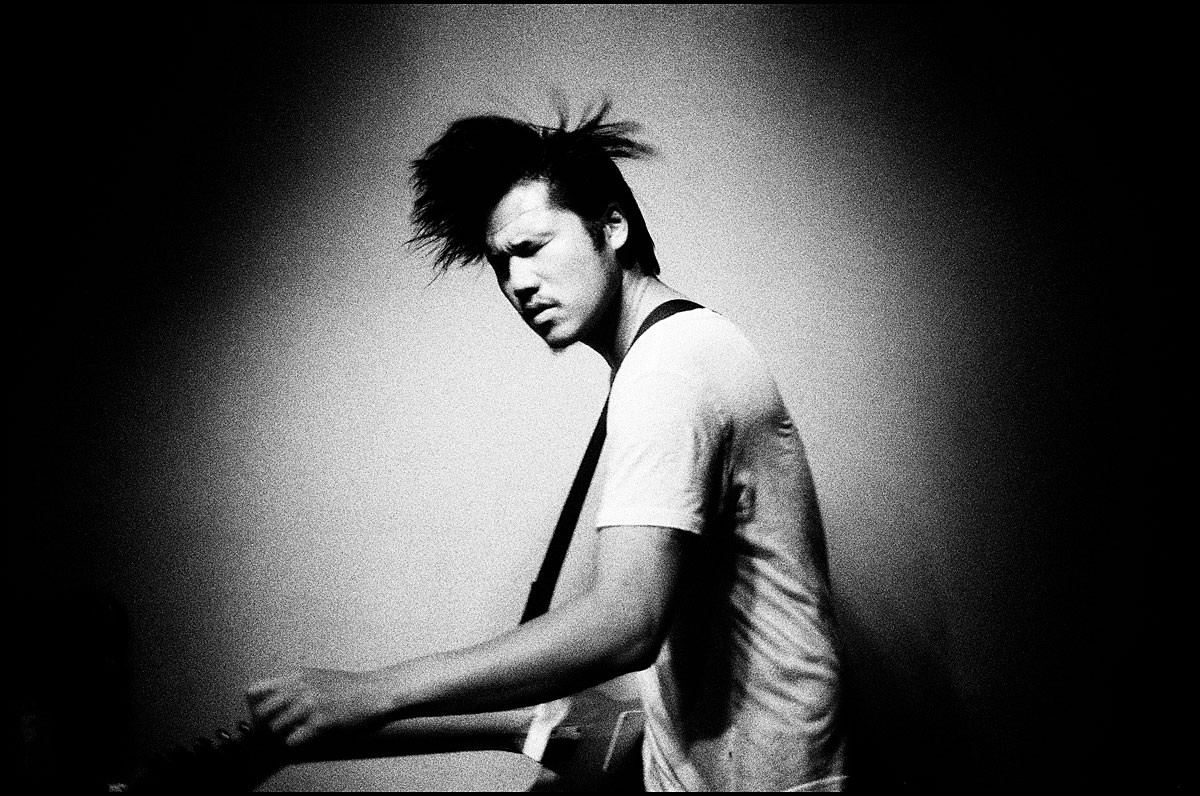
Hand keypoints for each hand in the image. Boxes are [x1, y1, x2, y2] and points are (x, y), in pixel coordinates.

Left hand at [245, 667, 388, 747]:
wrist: (374, 691)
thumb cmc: (348, 687)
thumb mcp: (315, 676)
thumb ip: (292, 685)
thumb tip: (270, 702)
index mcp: (295, 676)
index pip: (253, 691)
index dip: (255, 706)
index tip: (265, 713)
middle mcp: (298, 688)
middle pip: (260, 713)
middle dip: (267, 725)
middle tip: (279, 728)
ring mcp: (309, 705)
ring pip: (274, 728)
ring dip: (283, 734)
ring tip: (297, 731)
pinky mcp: (320, 722)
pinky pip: (292, 740)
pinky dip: (297, 742)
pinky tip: (308, 736)